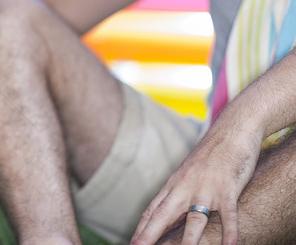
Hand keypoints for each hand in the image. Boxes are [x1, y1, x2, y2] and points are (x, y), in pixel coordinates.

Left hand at [130, 121, 262, 244]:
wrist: (231, 130)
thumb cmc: (211, 155)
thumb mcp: (189, 174)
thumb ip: (179, 194)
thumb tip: (170, 216)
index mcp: (174, 184)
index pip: (153, 209)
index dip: (143, 227)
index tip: (132, 243)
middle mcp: (186, 187)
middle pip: (164, 214)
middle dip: (150, 233)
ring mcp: (206, 188)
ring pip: (195, 218)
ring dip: (188, 239)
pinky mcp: (228, 188)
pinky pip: (229, 214)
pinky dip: (230, 231)